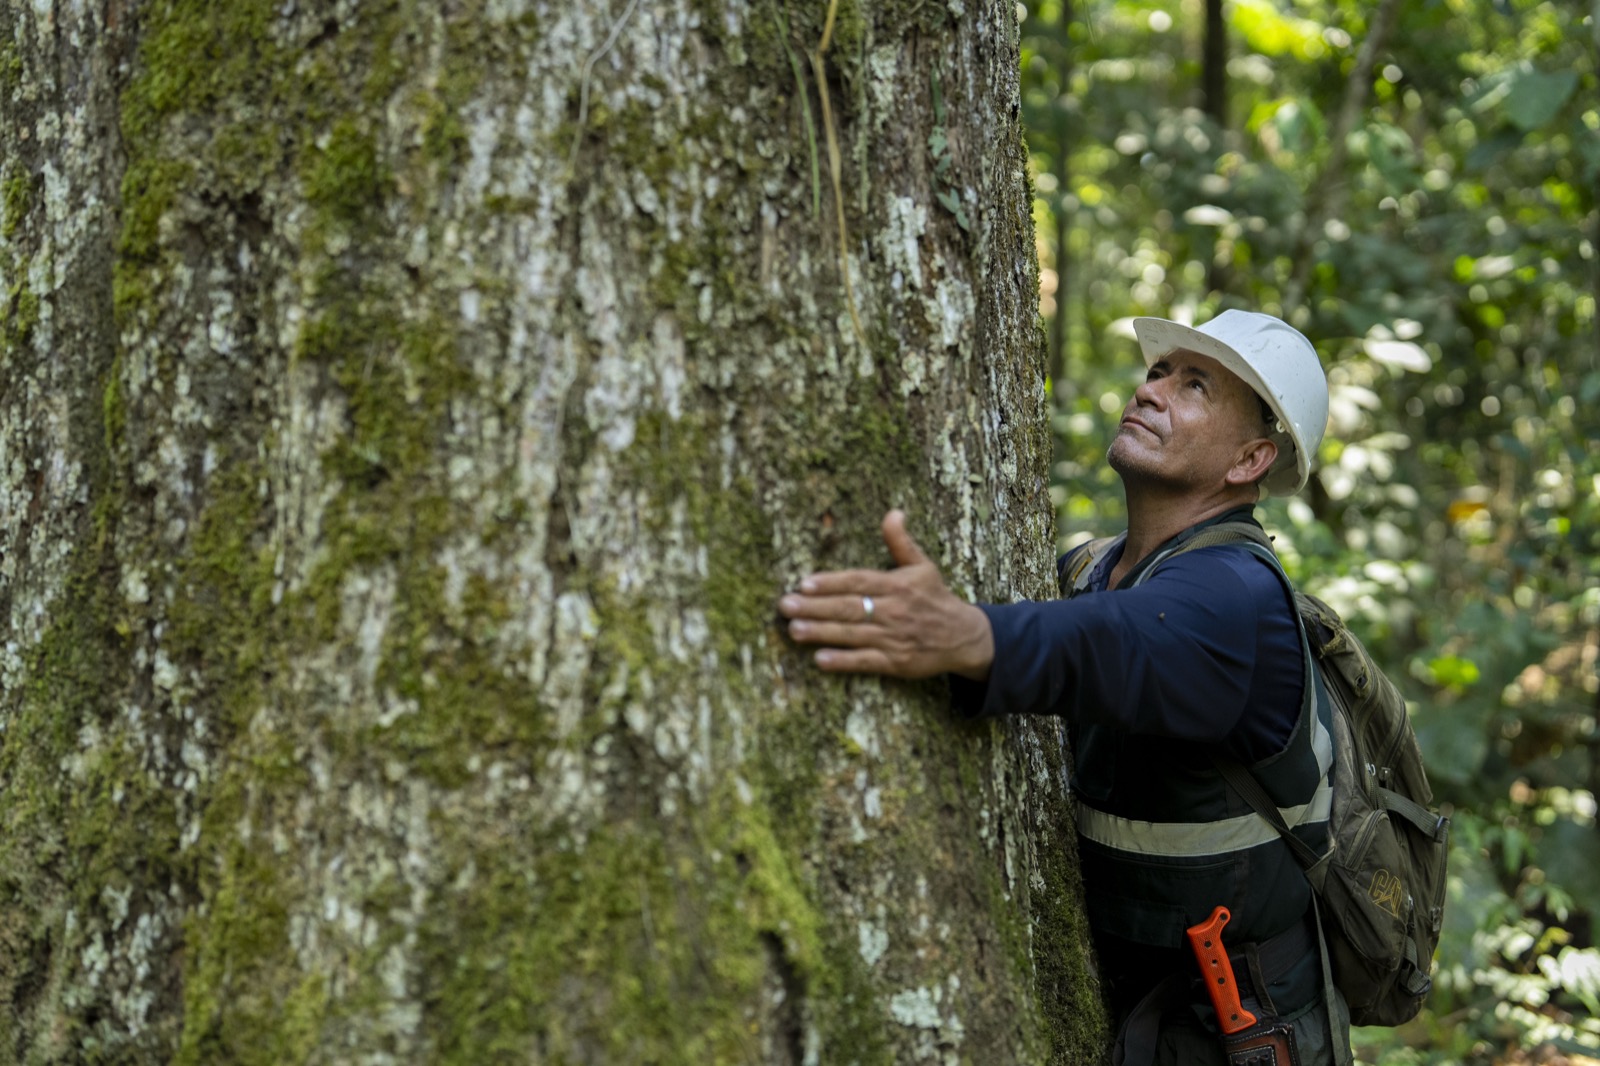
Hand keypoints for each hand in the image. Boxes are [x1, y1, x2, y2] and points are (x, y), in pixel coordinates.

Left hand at [777, 510, 993, 680]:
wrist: (964, 637)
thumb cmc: (935, 598)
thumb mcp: (922, 566)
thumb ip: (901, 542)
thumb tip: (893, 512)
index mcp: (897, 585)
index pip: (858, 581)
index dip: (831, 582)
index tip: (804, 583)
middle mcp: (893, 611)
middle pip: (849, 607)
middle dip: (815, 607)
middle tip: (786, 605)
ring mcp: (894, 638)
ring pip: (852, 634)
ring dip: (821, 633)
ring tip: (794, 630)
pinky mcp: (896, 663)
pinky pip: (866, 661)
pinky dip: (843, 661)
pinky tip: (820, 659)